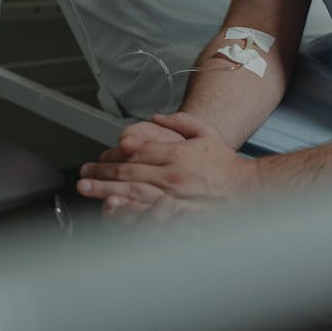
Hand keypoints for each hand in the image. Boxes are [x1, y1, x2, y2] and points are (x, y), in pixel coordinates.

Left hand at [94, 112, 257, 203]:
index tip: (101, 155)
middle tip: (83, 173)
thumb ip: (181, 121)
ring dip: (105, 190)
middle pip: (128, 172)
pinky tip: (111, 209)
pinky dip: (127, 211)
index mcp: (177, 153)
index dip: (115, 153)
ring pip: (131, 192)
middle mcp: (173, 175)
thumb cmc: (225, 164)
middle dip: (101, 172)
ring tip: (87, 188)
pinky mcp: (176, 215)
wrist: (247, 190)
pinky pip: (146, 213)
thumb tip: (156, 117)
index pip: (137, 151)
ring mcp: (174, 197)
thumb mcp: (206, 133)